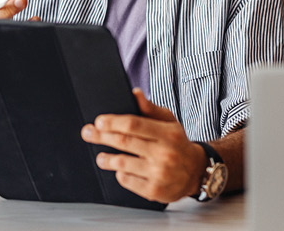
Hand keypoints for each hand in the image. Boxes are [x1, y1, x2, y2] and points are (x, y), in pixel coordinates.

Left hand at [81, 88, 207, 202]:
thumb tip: (135, 93)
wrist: (195, 172)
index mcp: (168, 134)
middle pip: (124, 142)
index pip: (135, 124)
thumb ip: (151, 109)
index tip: (99, 121)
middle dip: (102, 136)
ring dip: (106, 159)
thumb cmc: (178, 144)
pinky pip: (127, 180)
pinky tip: (121, 170)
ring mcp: (158, 173)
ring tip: (101, 157)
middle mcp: (164, 153)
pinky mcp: (153, 190)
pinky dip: (120, 174)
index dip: (113, 122)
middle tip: (88, 133)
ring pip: (122, 163)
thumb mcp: (170, 123)